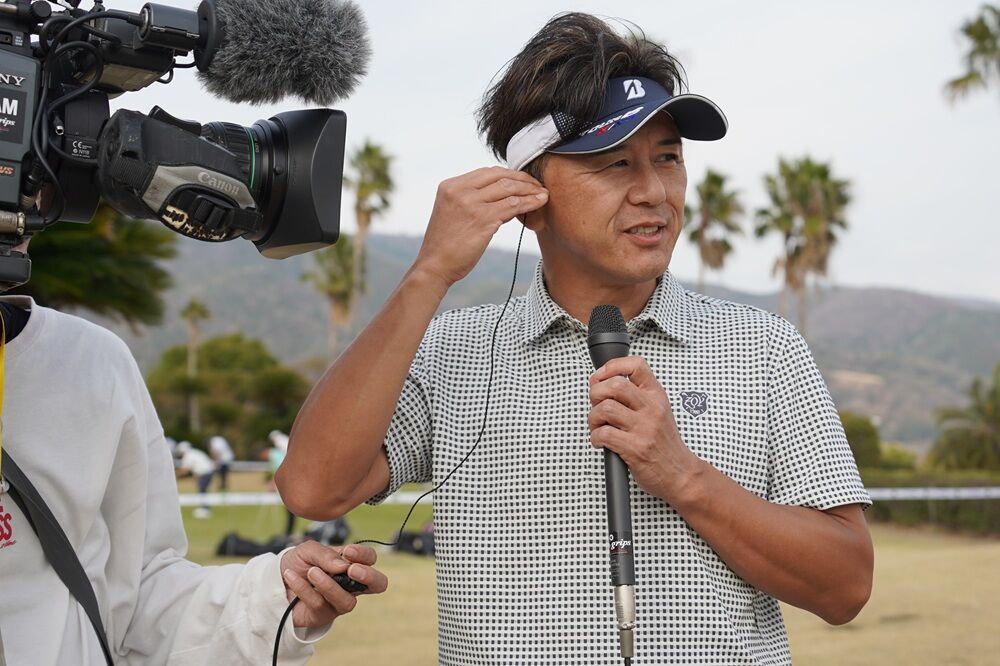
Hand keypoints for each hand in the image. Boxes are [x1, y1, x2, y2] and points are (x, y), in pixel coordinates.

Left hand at [279, 542, 388, 628]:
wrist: (274, 580)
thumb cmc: (297, 564)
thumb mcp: (308, 550)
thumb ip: (325, 554)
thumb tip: (343, 566)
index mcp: (350, 564)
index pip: (370, 559)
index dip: (363, 555)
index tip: (347, 551)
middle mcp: (350, 584)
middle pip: (378, 585)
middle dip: (370, 577)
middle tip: (352, 570)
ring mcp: (338, 602)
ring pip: (347, 601)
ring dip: (329, 585)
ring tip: (311, 572)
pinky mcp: (322, 616)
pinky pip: (319, 605)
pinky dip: (304, 589)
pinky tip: (291, 578)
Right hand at [414, 167, 547, 287]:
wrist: (434, 265)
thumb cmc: (446, 244)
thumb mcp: (454, 213)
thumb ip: (473, 200)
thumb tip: (504, 196)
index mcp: (450, 185)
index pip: (486, 172)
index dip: (509, 175)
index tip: (523, 181)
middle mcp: (459, 190)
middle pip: (500, 176)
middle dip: (522, 179)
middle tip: (537, 185)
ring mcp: (471, 203)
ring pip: (509, 188)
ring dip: (530, 190)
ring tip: (543, 194)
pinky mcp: (483, 219)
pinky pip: (513, 205)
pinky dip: (529, 202)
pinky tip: (539, 203)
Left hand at [588, 357, 702, 502]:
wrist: (680, 474)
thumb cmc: (665, 445)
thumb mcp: (658, 411)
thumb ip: (636, 397)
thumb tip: (603, 384)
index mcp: (656, 396)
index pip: (636, 365)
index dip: (612, 366)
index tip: (601, 377)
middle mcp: (651, 409)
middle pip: (614, 385)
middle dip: (596, 393)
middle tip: (596, 405)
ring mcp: (644, 428)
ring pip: (605, 408)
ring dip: (593, 418)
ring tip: (598, 426)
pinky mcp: (635, 448)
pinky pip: (603, 434)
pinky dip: (595, 438)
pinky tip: (601, 441)